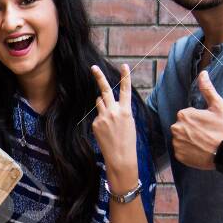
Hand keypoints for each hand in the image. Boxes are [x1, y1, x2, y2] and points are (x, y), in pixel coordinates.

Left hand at [90, 64, 138, 190]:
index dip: (125, 77)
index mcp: (126, 111)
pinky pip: (97, 116)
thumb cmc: (127, 140)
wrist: (120, 157)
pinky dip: (101, 120)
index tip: (124, 66)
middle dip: (99, 77)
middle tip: (93, 68)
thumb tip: (108, 102)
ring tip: (110, 119)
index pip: (126, 90)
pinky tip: (106, 131)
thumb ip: (120, 110)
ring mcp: (103, 117)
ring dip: (103, 105)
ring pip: (99, 102)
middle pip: (105, 90)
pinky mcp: (96, 123)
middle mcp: (114, 111)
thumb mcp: (129, 122)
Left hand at [171, 70, 222, 169]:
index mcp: (183, 115)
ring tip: (203, 143)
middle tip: (206, 134)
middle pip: (182, 127)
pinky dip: (188, 152)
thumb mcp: (218, 106)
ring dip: (189, 140)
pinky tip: (199, 151)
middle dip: (192, 129)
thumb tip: (203, 73)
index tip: (207, 125)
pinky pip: (181, 151)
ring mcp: (176, 143)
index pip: (187, 115)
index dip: (198, 119)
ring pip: (181, 139)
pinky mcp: (179, 156)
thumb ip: (207, 89)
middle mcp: (175, 129)